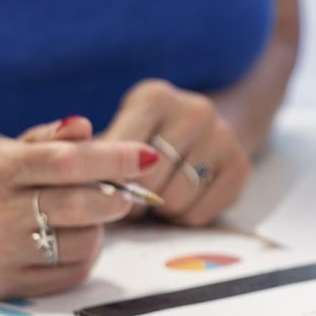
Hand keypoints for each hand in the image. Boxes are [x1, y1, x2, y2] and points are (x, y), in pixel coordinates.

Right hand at [0, 117, 157, 299]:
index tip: (147, 156)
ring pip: (83, 243)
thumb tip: (83, 126)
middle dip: (116, 197)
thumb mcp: (11, 147)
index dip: (113, 158)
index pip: (66, 162)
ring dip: (97, 228)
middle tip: (125, 194)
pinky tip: (65, 241)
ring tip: (81, 218)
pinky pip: (72, 272)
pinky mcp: (7, 285)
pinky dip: (82, 255)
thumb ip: (50, 137)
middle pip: (79, 206)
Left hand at [102, 80, 252, 227]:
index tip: (107, 190)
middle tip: (132, 197)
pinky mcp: (241, 166)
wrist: (203, 128)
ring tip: (159, 195)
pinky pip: (199, 215)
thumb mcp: (117, 131)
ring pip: (175, 201)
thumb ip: (93, 155)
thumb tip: (74, 187)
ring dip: (160, 210)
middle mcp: (195, 110)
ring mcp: (223, 136)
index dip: (110, 182)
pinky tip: (182, 199)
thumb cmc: (144, 137)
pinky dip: (183, 218)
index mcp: (154, 97)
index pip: (122, 154)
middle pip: (149, 181)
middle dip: (135, 199)